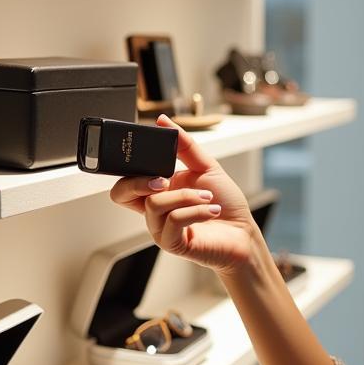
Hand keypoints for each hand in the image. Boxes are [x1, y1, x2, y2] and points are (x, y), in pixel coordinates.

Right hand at [109, 114, 256, 274]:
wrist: (243, 232)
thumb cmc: (225, 203)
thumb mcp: (205, 167)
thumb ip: (184, 145)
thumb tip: (163, 121)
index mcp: (158, 191)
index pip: (125, 178)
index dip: (127, 166)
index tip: (148, 152)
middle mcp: (154, 211)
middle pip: (120, 194)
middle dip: (139, 181)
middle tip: (166, 179)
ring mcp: (160, 229)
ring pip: (154, 203)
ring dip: (186, 195)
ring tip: (208, 197)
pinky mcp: (172, 243)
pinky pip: (174, 220)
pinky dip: (196, 211)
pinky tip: (213, 211)